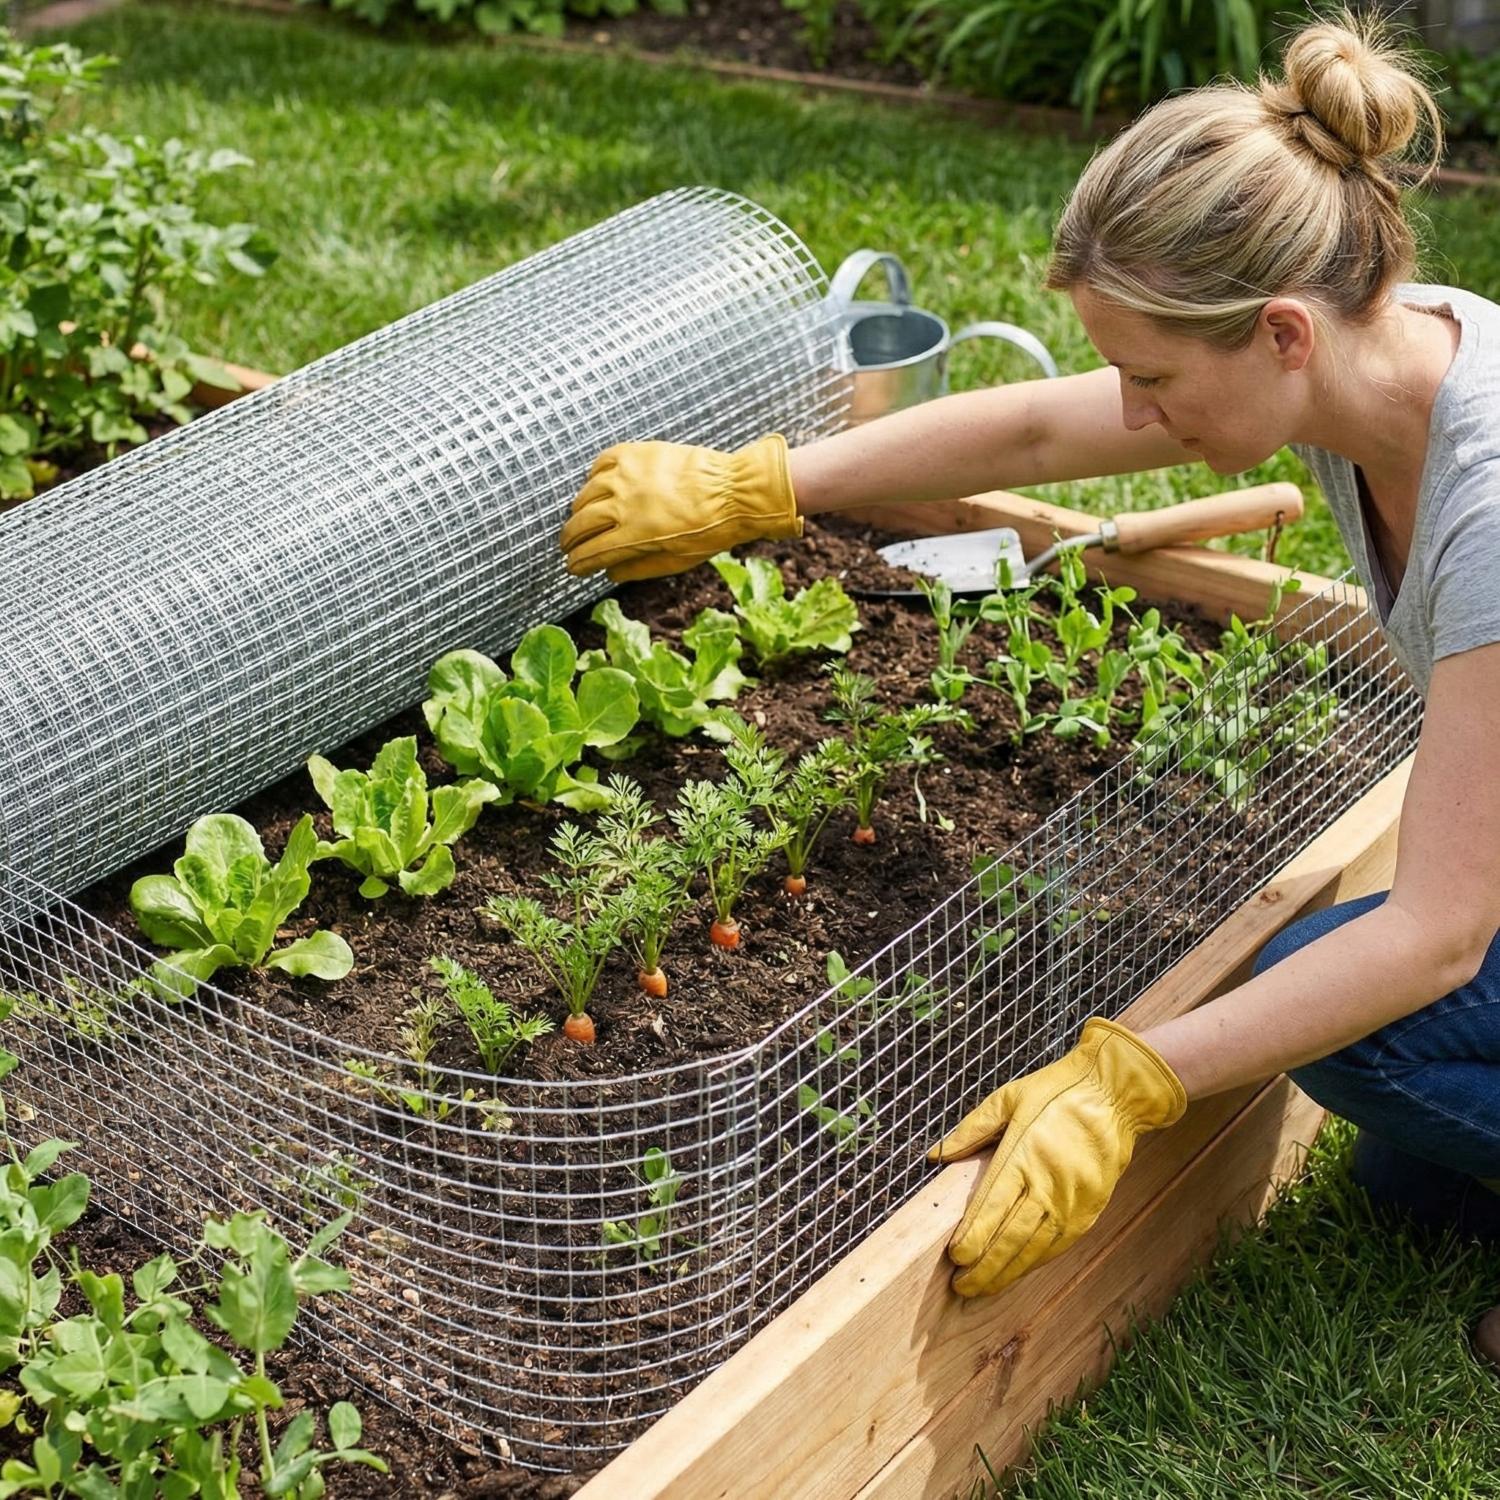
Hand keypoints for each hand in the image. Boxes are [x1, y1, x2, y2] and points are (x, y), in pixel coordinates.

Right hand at [559, 433, 801, 581]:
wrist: (734, 491)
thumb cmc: (711, 530)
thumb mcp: (676, 561)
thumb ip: (638, 568)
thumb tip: (610, 574)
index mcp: (635, 535)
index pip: (592, 553)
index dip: (577, 563)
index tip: (572, 567)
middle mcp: (624, 504)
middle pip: (581, 524)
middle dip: (571, 539)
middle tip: (568, 545)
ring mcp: (627, 476)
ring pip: (586, 494)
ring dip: (579, 510)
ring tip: (580, 518)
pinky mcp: (635, 453)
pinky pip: (601, 464)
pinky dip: (594, 477)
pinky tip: (597, 486)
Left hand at [927, 1017, 1185, 1295]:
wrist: (1115, 1095)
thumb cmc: (1058, 1092)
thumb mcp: (1009, 1098)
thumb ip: (972, 1129)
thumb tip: (937, 1154)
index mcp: (1023, 1155)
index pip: (991, 1207)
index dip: (972, 1237)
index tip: (954, 1258)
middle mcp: (1048, 1185)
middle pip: (1011, 1237)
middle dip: (985, 1267)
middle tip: (962, 1287)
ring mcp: (1072, 1201)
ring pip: (1035, 1248)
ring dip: (1008, 1272)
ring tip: (983, 1289)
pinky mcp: (1090, 1209)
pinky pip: (1059, 1244)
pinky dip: (1036, 1261)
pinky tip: (1019, 1272)